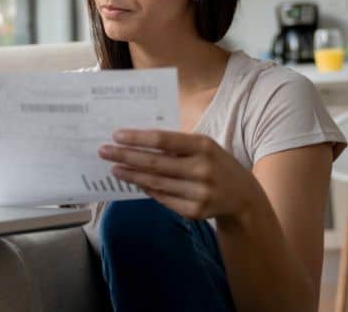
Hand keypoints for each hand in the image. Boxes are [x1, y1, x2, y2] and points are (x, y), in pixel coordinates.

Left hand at [98, 129, 263, 223]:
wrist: (243, 197)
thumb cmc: (216, 163)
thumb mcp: (204, 146)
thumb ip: (176, 144)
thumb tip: (137, 141)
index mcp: (204, 146)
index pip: (163, 140)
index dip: (137, 138)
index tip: (116, 135)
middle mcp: (202, 170)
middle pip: (154, 163)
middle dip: (125, 157)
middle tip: (104, 152)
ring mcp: (199, 193)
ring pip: (155, 184)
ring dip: (131, 175)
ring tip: (114, 168)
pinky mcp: (194, 212)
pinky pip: (163, 199)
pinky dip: (147, 190)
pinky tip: (134, 182)